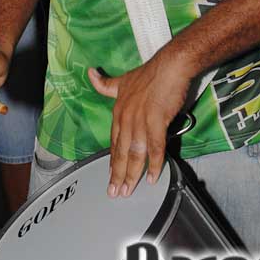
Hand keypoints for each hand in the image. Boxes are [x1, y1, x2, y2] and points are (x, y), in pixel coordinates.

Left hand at [88, 50, 191, 198]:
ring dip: (132, 174)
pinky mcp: (156, 122)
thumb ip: (106, 84)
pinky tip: (152, 177)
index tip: (111, 175)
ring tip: (129, 190)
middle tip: (115, 193)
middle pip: (121, 152)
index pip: (114, 141)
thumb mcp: (122, 79)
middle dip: (117, 174)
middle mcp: (126, 118)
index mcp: (118, 111)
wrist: (170, 66)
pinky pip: (155, 148)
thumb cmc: (150, 74)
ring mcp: (140, 121)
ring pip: (135, 154)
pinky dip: (154, 164)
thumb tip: (89, 73)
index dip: (113, 160)